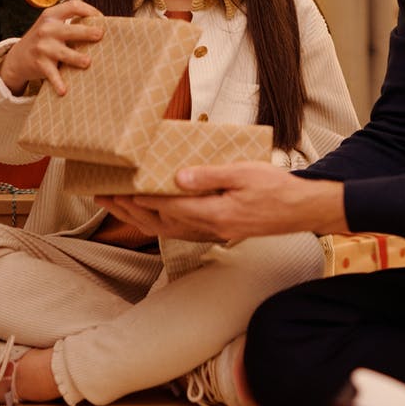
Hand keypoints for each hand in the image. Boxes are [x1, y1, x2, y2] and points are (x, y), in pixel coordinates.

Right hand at [0, 0, 104, 95]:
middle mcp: (47, 29)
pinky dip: (58, 83)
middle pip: (70, 29)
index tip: (101, 17)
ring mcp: (42, 47)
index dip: (89, 10)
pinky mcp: (39, 64)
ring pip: (63, 53)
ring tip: (87, 62)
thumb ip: (69, 23)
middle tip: (99, 35)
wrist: (17, 57)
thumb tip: (102, 27)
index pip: (73, 6)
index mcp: (52, 15)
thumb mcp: (51, 25)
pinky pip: (51, 74)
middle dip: (86, 32)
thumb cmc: (44, 39)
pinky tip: (64, 91)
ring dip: (76, 58)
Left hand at [100, 162, 347, 242]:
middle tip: (103, 197)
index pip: (168, 207)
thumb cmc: (275, 187)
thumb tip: (177, 177)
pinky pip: (181, 229)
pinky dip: (161, 221)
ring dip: (141, 217)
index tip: (117, 188)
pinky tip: (154, 213)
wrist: (300, 209)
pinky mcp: (219, 230)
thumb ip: (209, 176)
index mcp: (214, 213)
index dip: (141, 198)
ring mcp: (214, 232)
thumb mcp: (243, 173)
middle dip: (129, 210)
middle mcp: (209, 228)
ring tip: (118, 204)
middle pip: (159, 223)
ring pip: (167, 228)